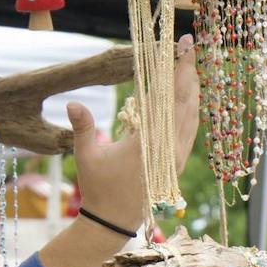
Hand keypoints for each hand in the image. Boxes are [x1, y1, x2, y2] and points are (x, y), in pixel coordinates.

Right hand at [66, 34, 198, 228]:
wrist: (113, 221)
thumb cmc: (98, 188)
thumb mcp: (86, 155)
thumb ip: (82, 126)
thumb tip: (72, 102)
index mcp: (149, 143)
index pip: (170, 97)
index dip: (178, 69)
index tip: (183, 45)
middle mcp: (170, 148)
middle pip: (187, 101)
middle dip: (189, 71)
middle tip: (189, 47)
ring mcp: (177, 156)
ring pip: (193, 115)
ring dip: (192, 89)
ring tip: (190, 66)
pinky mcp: (177, 163)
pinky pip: (190, 129)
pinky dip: (191, 109)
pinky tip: (188, 99)